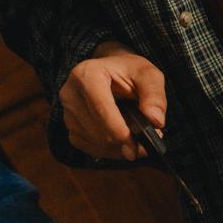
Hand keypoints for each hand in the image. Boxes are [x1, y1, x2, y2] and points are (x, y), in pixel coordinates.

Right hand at [61, 46, 167, 160]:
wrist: (110, 72)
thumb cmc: (128, 72)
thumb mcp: (148, 74)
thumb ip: (155, 95)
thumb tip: (156, 121)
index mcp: (87, 74)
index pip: (101, 109)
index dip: (119, 131)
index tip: (136, 146)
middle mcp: (70, 93)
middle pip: (96, 129)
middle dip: (122, 141)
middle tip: (145, 143)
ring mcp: (66, 113)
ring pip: (93, 142)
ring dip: (117, 147)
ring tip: (135, 137)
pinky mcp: (69, 128)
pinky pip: (89, 148)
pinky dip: (108, 150)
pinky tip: (121, 141)